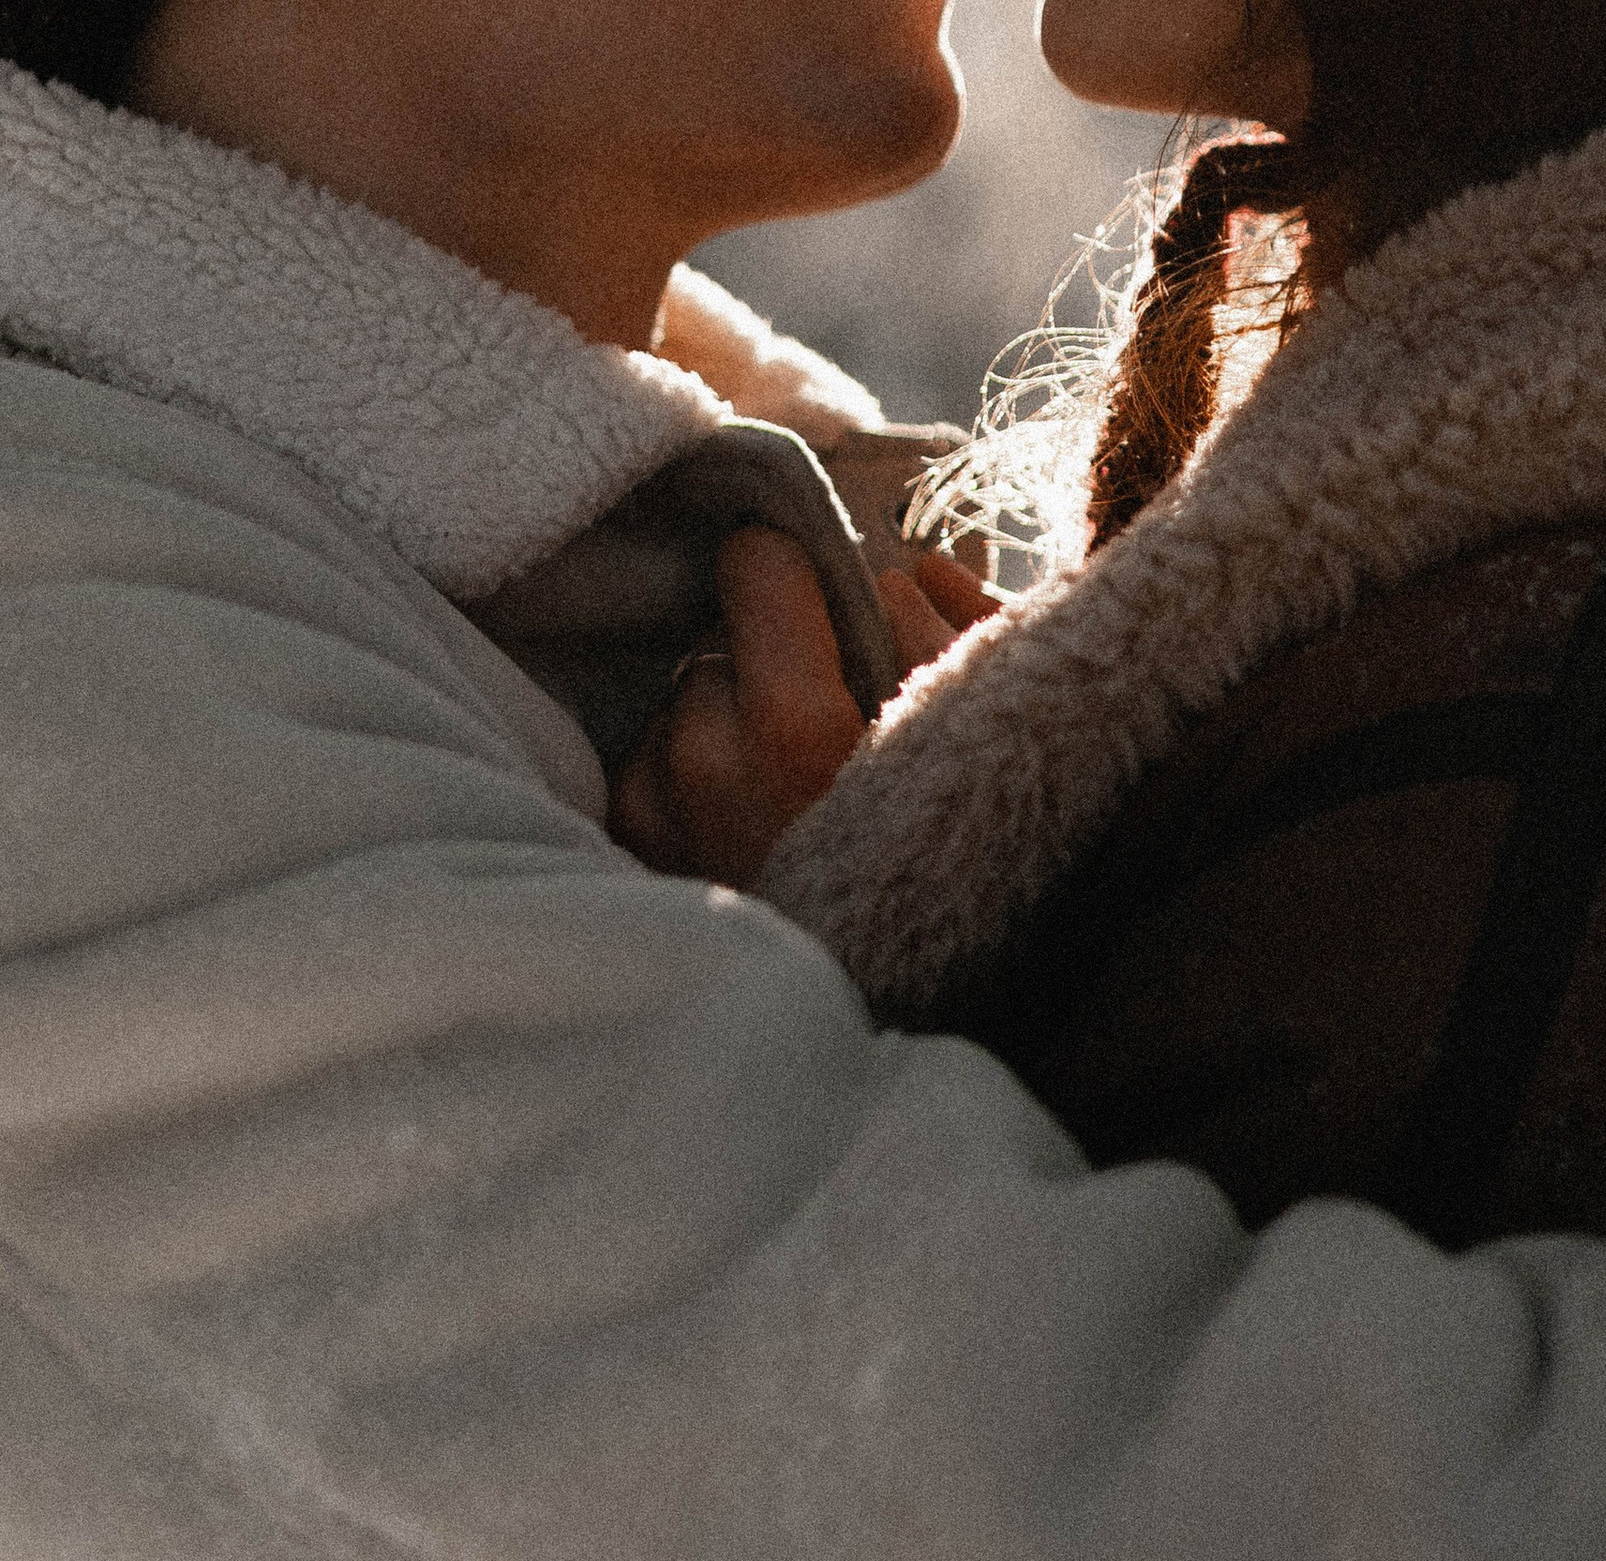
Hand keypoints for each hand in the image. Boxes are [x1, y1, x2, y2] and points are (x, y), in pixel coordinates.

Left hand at [609, 533, 997, 886]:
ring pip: (685, 692)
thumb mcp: (979, 743)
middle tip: (818, 713)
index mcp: (796, 723)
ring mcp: (654, 803)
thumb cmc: (938, 879)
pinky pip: (654, 755)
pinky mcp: (626, 839)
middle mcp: (704, 757)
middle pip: (720, 630)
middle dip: (765, 654)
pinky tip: (739, 819)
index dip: (794, 571)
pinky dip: (690, 769)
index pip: (754, 559)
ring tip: (779, 782)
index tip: (821, 606)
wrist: (834, 1047)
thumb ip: (948, 631)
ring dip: (723, 712)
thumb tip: (906, 570)